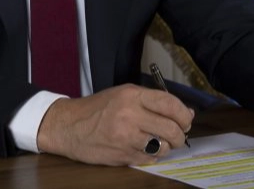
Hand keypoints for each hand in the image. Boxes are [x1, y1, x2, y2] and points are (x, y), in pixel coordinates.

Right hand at [36, 84, 193, 165]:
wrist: (67, 126)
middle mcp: (130, 114)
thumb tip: (186, 113)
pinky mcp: (123, 155)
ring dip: (165, 147)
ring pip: (163, 146)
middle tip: (175, 136)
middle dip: (179, 135)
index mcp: (131, 95)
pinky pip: (150, 158)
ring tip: (155, 141)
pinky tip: (140, 148)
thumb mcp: (123, 95)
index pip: (170, 104)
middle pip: (172, 129)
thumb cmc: (96, 109)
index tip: (185, 120)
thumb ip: (153, 102)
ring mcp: (126, 137)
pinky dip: (150, 155)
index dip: (183, 114)